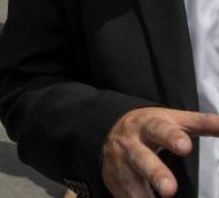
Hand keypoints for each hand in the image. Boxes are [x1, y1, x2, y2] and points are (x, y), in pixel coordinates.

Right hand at [101, 107, 218, 196]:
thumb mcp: (172, 119)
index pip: (159, 130)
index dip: (171, 138)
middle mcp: (130, 145)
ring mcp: (120, 165)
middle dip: (155, 174)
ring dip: (142, 196)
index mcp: (147, 126)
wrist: (110, 129)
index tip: (185, 146)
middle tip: (170, 189)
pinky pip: (125, 196)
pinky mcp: (115, 182)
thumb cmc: (149, 127)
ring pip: (130, 183)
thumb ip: (200, 123)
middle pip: (141, 159)